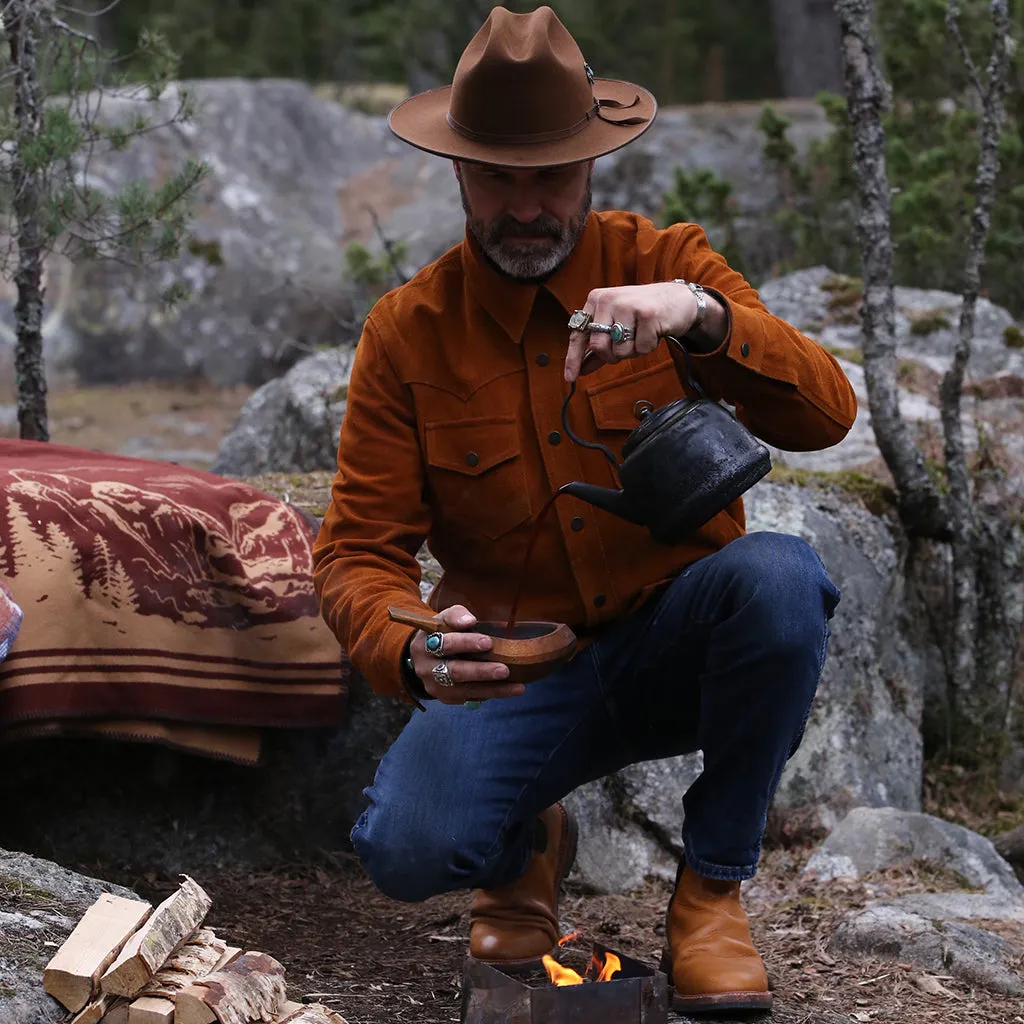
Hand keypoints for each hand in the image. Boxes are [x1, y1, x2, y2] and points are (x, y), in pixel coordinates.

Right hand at [410, 604, 525, 704]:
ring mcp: (436, 687)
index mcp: (424, 645)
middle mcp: (426, 669)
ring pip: (465, 690)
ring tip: (517, 687)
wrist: (425, 657)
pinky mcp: (447, 698)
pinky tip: (511, 690)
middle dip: (481, 671)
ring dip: (493, 689)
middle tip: (504, 670)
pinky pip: (471, 698)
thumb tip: (470, 620)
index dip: (466, 643)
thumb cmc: (441, 633)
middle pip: (455, 672)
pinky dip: (492, 694)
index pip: (445, 644)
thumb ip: (456, 615)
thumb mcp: (444, 618)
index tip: (488, 642)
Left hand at [564, 282, 700, 382]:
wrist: (678, 299)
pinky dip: (648, 347)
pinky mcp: (648, 314)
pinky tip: (654, 332)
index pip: (578, 334)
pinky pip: (641, 348)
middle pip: (599, 346)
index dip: (573, 358)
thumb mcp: (617, 323)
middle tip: (626, 347)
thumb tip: (581, 369)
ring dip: (633, 350)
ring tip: (642, 334)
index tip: (570, 378)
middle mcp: (609, 299)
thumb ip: (599, 345)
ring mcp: (628, 305)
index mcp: (596, 300)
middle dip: (612, 356)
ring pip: (620, 350)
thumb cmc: (643, 313)